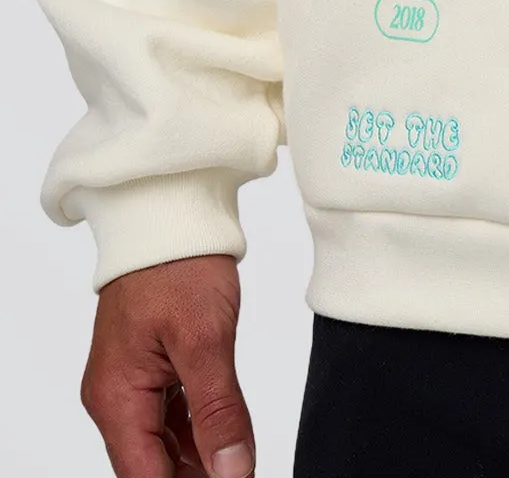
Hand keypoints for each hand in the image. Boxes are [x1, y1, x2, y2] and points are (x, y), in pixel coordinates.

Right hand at [81, 254, 255, 477]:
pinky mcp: (148, 365)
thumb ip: (219, 411)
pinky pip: (168, 414)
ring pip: (162, 443)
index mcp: (117, 398)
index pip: (145, 476)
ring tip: (237, 462)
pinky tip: (225, 438)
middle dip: (194, 475)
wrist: (169, 211)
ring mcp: (130, 381)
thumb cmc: (178, 263)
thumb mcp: (207, 340)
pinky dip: (196, 429)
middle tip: (239, 471)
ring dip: (198, 457)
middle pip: (151, 465)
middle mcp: (115, 397)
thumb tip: (233, 472)